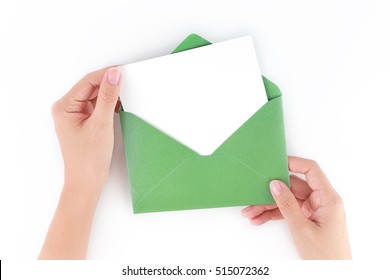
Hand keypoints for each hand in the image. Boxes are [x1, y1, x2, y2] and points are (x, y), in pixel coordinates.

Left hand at [39, 67, 120, 258]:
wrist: (87, 183)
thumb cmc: (88, 159)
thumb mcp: (101, 124)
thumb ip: (108, 97)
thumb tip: (113, 75)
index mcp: (64, 107)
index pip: (87, 82)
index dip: (106, 74)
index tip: (123, 70)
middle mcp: (67, 109)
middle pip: (91, 87)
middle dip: (109, 84)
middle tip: (128, 80)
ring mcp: (75, 116)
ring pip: (95, 96)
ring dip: (110, 94)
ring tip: (126, 93)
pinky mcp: (84, 123)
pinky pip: (98, 107)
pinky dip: (109, 104)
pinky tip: (120, 105)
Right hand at [241, 156, 351, 258]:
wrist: (333, 275)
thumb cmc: (327, 256)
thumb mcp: (301, 229)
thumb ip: (287, 204)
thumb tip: (275, 185)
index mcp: (328, 199)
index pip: (311, 171)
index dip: (294, 163)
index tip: (276, 162)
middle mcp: (322, 201)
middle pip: (293, 187)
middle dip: (271, 193)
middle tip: (254, 195)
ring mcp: (314, 210)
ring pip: (287, 200)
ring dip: (268, 206)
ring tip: (251, 212)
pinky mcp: (308, 219)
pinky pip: (288, 211)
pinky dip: (274, 215)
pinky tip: (259, 219)